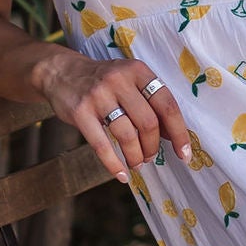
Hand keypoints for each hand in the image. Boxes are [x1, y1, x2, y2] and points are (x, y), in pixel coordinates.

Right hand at [27, 42, 191, 181]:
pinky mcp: (80, 112)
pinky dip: (114, 164)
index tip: (183, 153)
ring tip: (137, 163)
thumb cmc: (104, 81)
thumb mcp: (129, 80)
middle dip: (152, 146)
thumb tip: (171, 134)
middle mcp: (119, 80)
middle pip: (148, 122)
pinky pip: (101, 144)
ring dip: (135, 156)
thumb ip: (149, 102)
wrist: (62, 72)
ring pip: (127, 135)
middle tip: (150, 157)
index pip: (166, 104)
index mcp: (138, 71)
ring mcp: (98, 95)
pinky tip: (121, 175)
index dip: (178, 132)